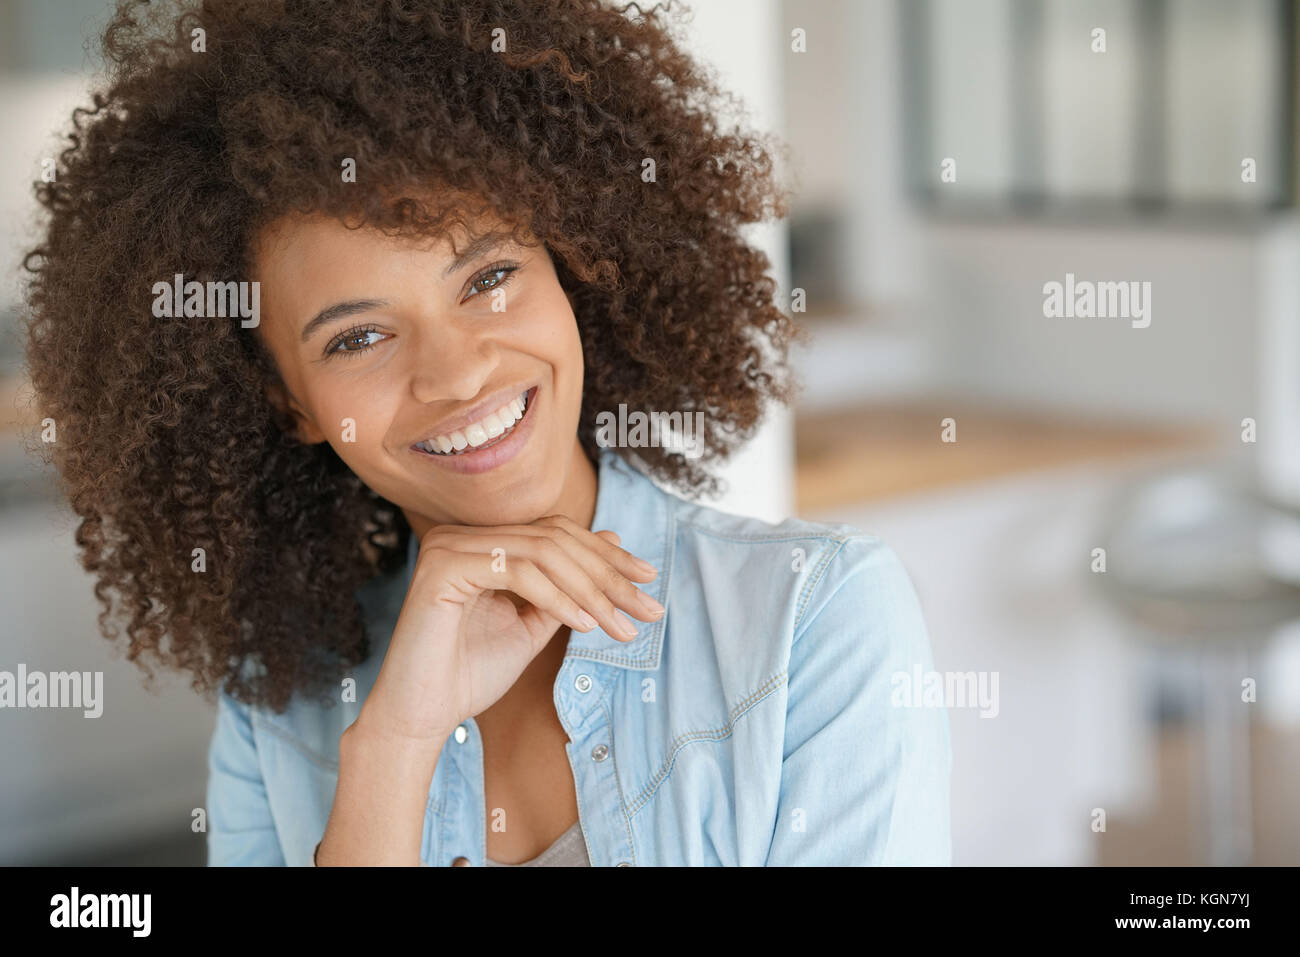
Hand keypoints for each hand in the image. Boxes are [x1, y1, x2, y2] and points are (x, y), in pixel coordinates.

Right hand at [356, 514, 662, 744]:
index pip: (556, 533)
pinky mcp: (441, 567)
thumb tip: (613, 542)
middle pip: (554, 538)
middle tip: (648, 607)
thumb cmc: (471, 674)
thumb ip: (568, 586)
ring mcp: (448, 546)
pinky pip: (517, 572)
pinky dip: (558, 598)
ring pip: (542, 552)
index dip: (606, 556)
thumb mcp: (533, 624)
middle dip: (608, 574)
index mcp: (481, 542)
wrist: (421, 715)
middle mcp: (462, 535)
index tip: (650, 580)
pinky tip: (585, 624)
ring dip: (591, 590)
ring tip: (620, 626)